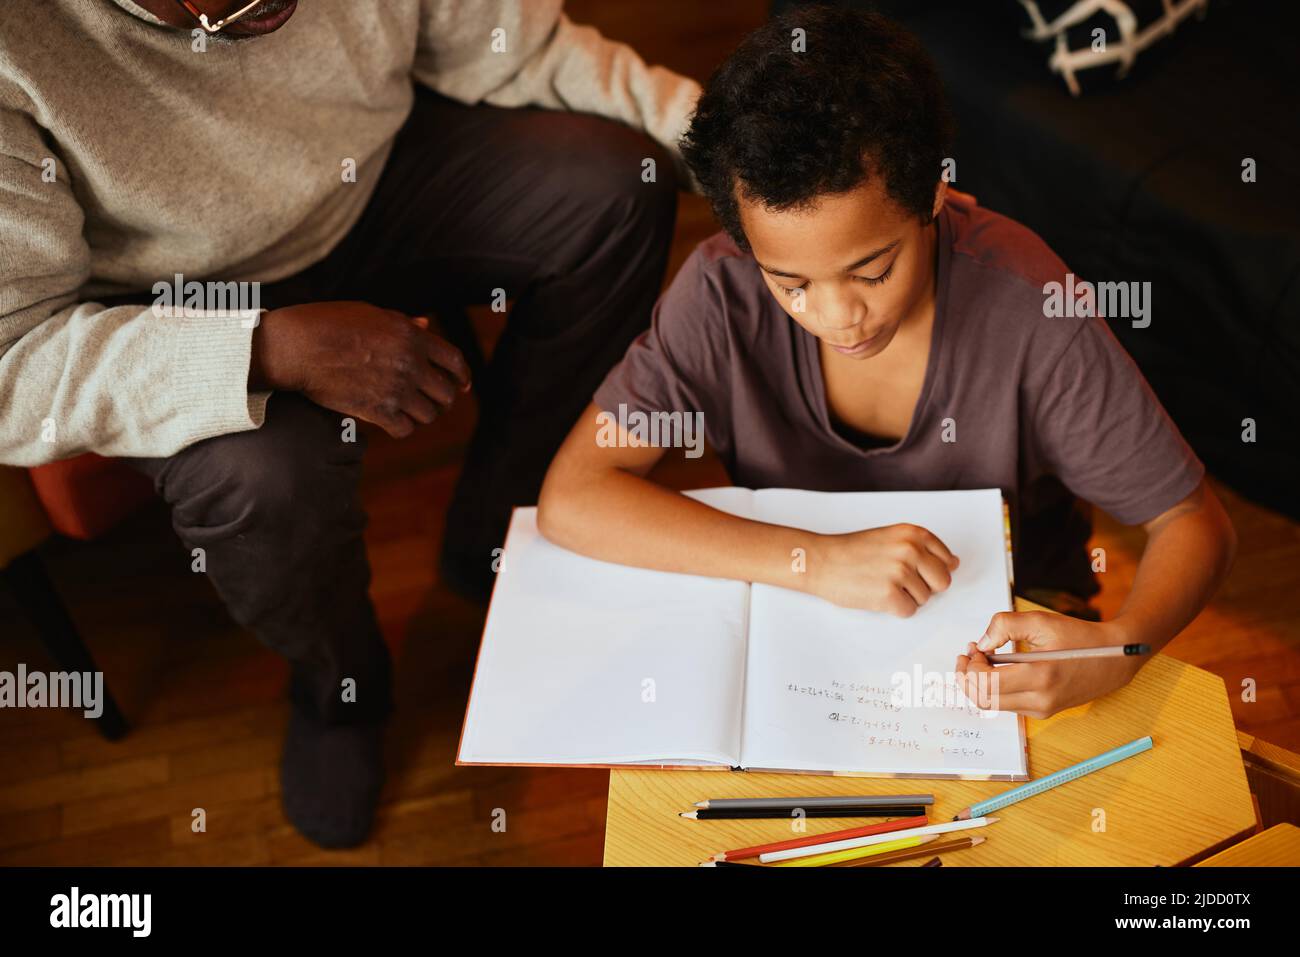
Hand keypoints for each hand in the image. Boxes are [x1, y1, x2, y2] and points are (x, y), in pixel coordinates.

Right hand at [250, 301, 470, 437]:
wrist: (298, 347)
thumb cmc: (330, 323)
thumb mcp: (373, 314)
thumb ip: (405, 323)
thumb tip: (427, 325)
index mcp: (412, 337)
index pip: (455, 361)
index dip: (462, 376)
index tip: (463, 385)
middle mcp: (410, 363)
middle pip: (446, 393)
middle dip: (443, 399)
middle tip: (433, 401)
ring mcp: (396, 389)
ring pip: (429, 414)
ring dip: (422, 414)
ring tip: (409, 410)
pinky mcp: (378, 411)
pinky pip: (405, 429)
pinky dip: (402, 428)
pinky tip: (392, 420)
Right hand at [804, 524, 958, 616]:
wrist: (821, 560)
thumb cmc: (852, 551)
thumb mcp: (891, 537)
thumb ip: (922, 547)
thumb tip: (954, 563)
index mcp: (914, 533)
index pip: (947, 560)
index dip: (931, 570)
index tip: (913, 570)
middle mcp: (910, 550)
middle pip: (942, 582)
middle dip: (925, 586)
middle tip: (899, 582)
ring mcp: (900, 572)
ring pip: (925, 598)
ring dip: (906, 597)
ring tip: (882, 584)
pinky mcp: (889, 595)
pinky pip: (909, 611)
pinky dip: (895, 609)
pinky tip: (878, 596)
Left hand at [954, 612, 1141, 717]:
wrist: (1115, 659)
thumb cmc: (1079, 637)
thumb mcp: (1040, 621)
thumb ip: (1004, 626)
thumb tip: (981, 644)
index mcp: (1039, 676)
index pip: (986, 683)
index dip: (971, 666)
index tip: (973, 648)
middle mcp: (1040, 700)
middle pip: (984, 700)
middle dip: (968, 677)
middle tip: (969, 654)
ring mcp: (1042, 710)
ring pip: (994, 705)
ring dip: (980, 683)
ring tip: (983, 658)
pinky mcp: (1044, 712)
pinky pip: (1009, 705)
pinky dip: (995, 689)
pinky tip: (999, 669)